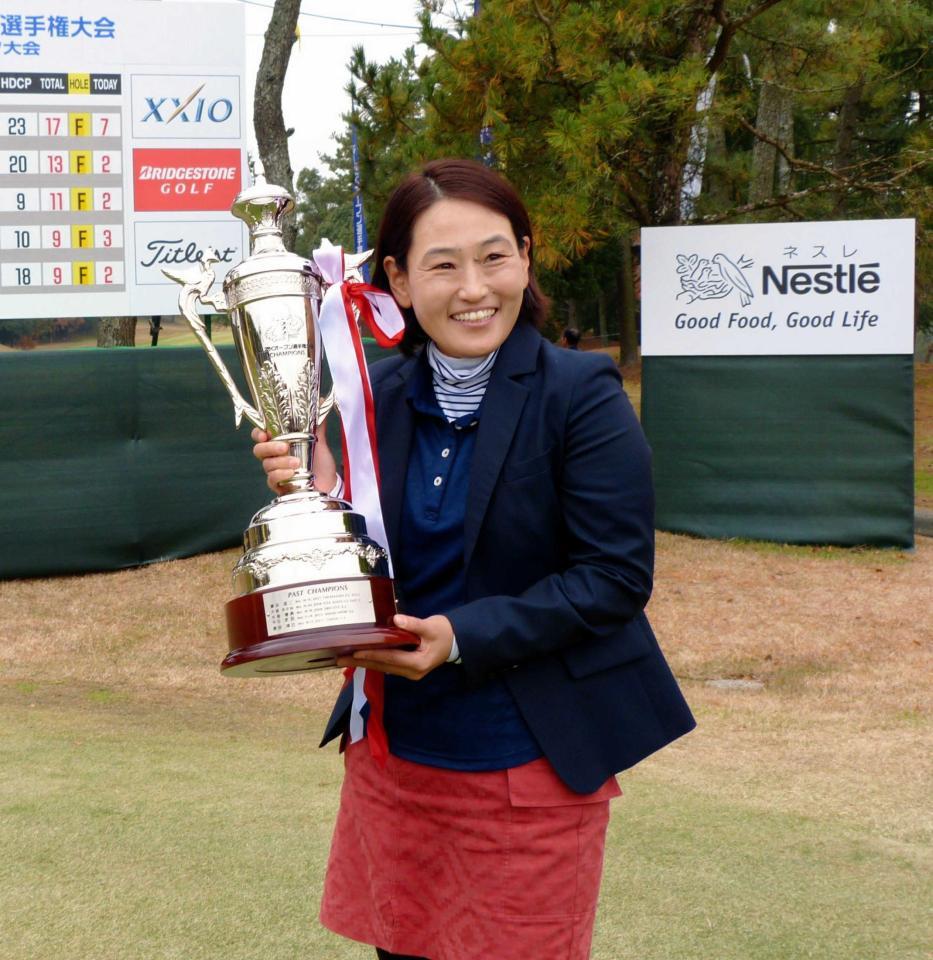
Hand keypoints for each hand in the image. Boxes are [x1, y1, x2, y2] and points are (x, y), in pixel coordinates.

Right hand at [251, 427, 337, 494]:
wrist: (329, 483)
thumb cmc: (320, 463)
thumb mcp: (320, 441)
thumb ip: (317, 423)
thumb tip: (320, 401)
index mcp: (280, 443)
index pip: (260, 436)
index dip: (258, 433)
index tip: (264, 433)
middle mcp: (274, 457)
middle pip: (259, 450)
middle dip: (270, 447)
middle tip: (285, 447)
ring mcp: (275, 472)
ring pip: (267, 465)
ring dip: (281, 462)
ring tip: (297, 462)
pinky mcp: (279, 486)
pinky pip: (272, 480)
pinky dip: (280, 475)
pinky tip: (291, 473)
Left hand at [336, 614, 453, 679]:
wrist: (455, 641)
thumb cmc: (444, 633)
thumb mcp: (431, 626)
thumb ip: (413, 624)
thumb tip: (396, 619)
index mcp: (418, 664)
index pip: (390, 659)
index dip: (373, 654)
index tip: (356, 651)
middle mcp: (412, 672)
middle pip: (383, 666)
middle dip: (361, 662)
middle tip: (340, 659)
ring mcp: (409, 672)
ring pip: (383, 667)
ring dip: (365, 663)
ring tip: (345, 659)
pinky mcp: (407, 668)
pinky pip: (387, 665)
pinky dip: (374, 661)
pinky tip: (361, 657)